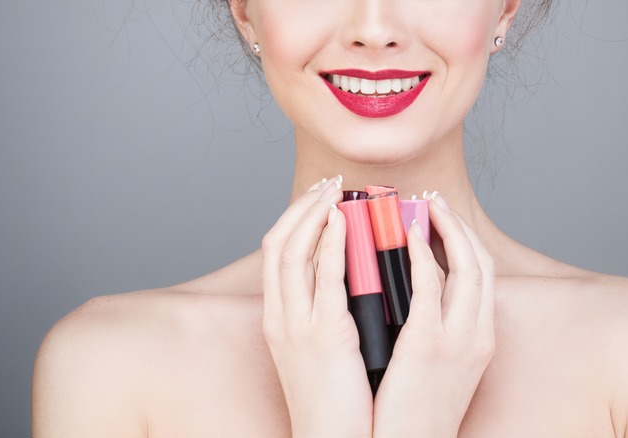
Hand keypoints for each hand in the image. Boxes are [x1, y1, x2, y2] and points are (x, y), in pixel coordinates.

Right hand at [260, 176, 371, 437]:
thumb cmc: (335, 400)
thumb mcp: (321, 349)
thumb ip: (329, 311)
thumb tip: (352, 278)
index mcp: (279, 320)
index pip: (275, 255)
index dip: (294, 221)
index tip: (318, 199)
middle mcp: (280, 318)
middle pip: (277, 246)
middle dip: (301, 209)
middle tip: (328, 185)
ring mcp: (297, 326)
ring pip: (292, 254)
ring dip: (313, 216)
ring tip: (337, 193)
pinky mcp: (324, 335)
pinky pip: (323, 278)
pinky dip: (330, 244)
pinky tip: (343, 222)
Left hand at [373, 192, 495, 436]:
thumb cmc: (415, 412)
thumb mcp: (439, 368)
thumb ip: (434, 329)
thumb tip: (413, 295)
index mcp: (480, 339)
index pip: (484, 275)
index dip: (466, 240)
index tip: (444, 219)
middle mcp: (478, 335)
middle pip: (482, 263)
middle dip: (460, 226)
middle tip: (434, 201)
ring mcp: (458, 339)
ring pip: (467, 266)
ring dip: (448, 229)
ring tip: (425, 205)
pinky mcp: (429, 344)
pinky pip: (431, 285)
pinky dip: (423, 253)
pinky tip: (408, 233)